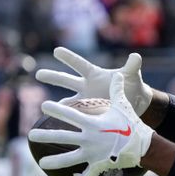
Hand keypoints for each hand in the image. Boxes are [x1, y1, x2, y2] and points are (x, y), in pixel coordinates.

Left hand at [28, 73, 154, 175]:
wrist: (142, 145)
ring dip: (54, 161)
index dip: (56, 109)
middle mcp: (88, 139)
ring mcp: (92, 154)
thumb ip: (116, 90)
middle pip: (62, 137)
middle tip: (30, 135)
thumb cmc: (131, 123)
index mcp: (92, 123)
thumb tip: (118, 74)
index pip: (69, 113)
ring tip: (41, 163)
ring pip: (68, 159)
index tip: (43, 105)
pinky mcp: (98, 165)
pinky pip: (87, 174)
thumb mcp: (123, 106)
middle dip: (45, 135)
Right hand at [35, 47, 153, 115]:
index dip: (69, 57)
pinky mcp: (89, 114)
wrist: (136, 103)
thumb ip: (132, 66)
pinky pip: (76, 116)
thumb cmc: (133, 85)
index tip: (56, 50)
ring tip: (44, 106)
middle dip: (53, 76)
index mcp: (95, 74)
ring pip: (67, 101)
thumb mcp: (132, 76)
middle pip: (66, 80)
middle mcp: (86, 86)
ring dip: (57, 104)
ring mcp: (86, 101)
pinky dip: (67, 120)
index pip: (79, 64)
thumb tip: (136, 56)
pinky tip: (56, 125)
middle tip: (38, 73)